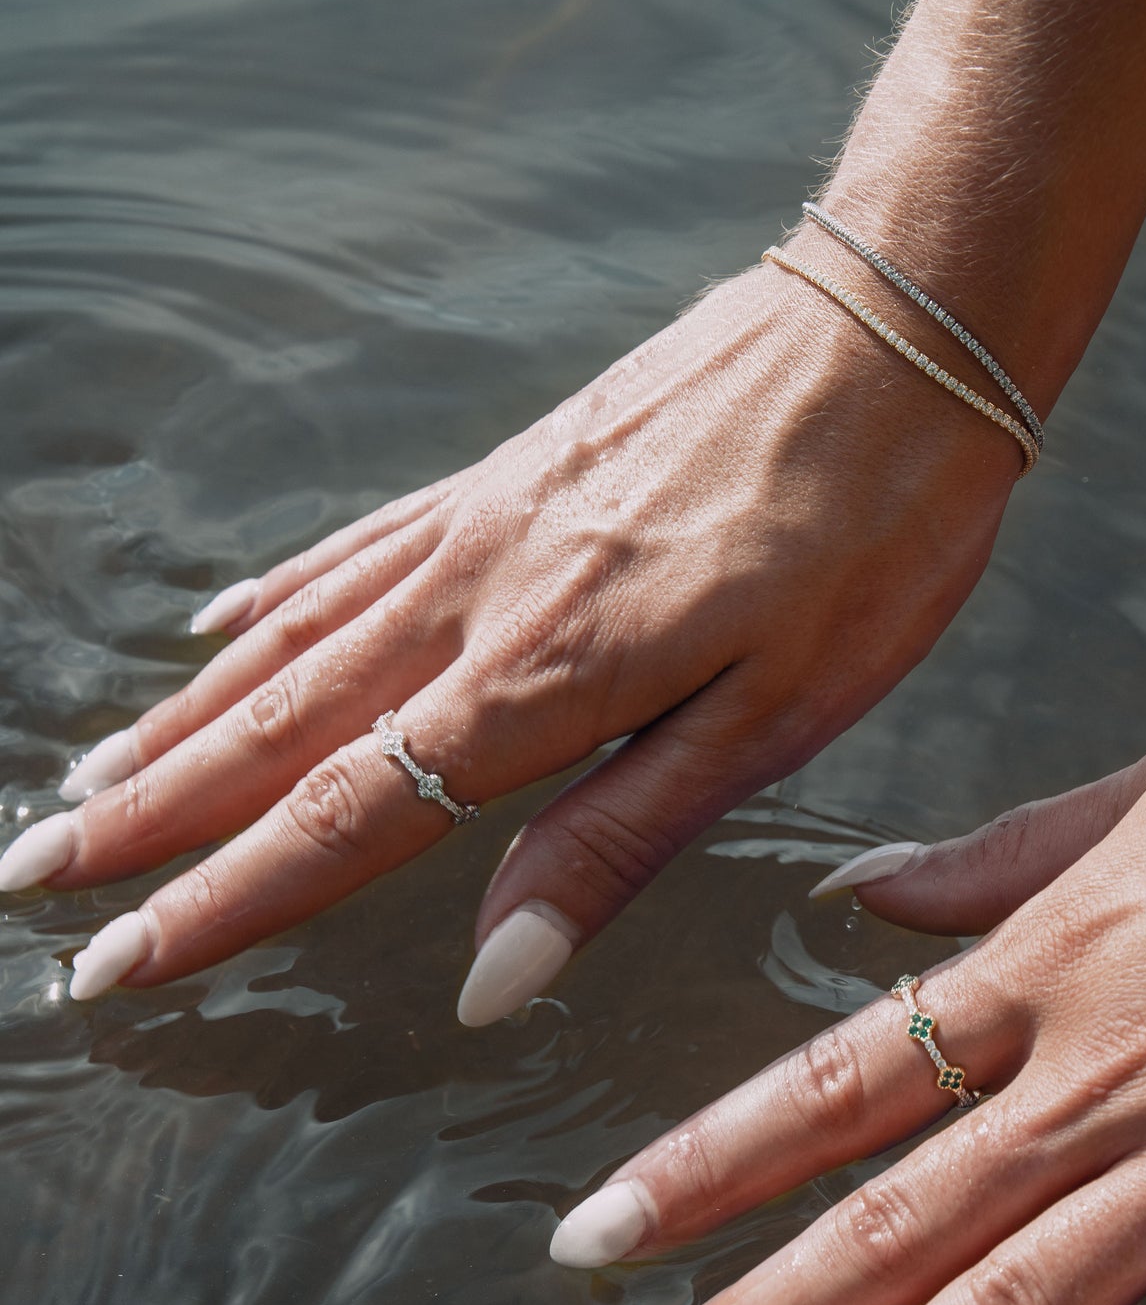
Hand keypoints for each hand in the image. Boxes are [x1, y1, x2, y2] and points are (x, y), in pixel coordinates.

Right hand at [0, 262, 1020, 1018]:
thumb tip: (498, 976)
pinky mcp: (508, 473)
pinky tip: (215, 625)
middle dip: (150, 818)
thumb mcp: (774, 718)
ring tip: (91, 778)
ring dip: (180, 720)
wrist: (899, 328)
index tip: (116, 959)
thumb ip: (619, 842)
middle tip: (32, 874)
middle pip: (277, 728)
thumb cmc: (872, 532)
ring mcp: (481, 524)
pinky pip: (355, 548)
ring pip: (293, 641)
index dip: (224, 901)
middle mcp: (480, 598)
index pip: (345, 818)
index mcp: (543, 680)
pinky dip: (271, 599)